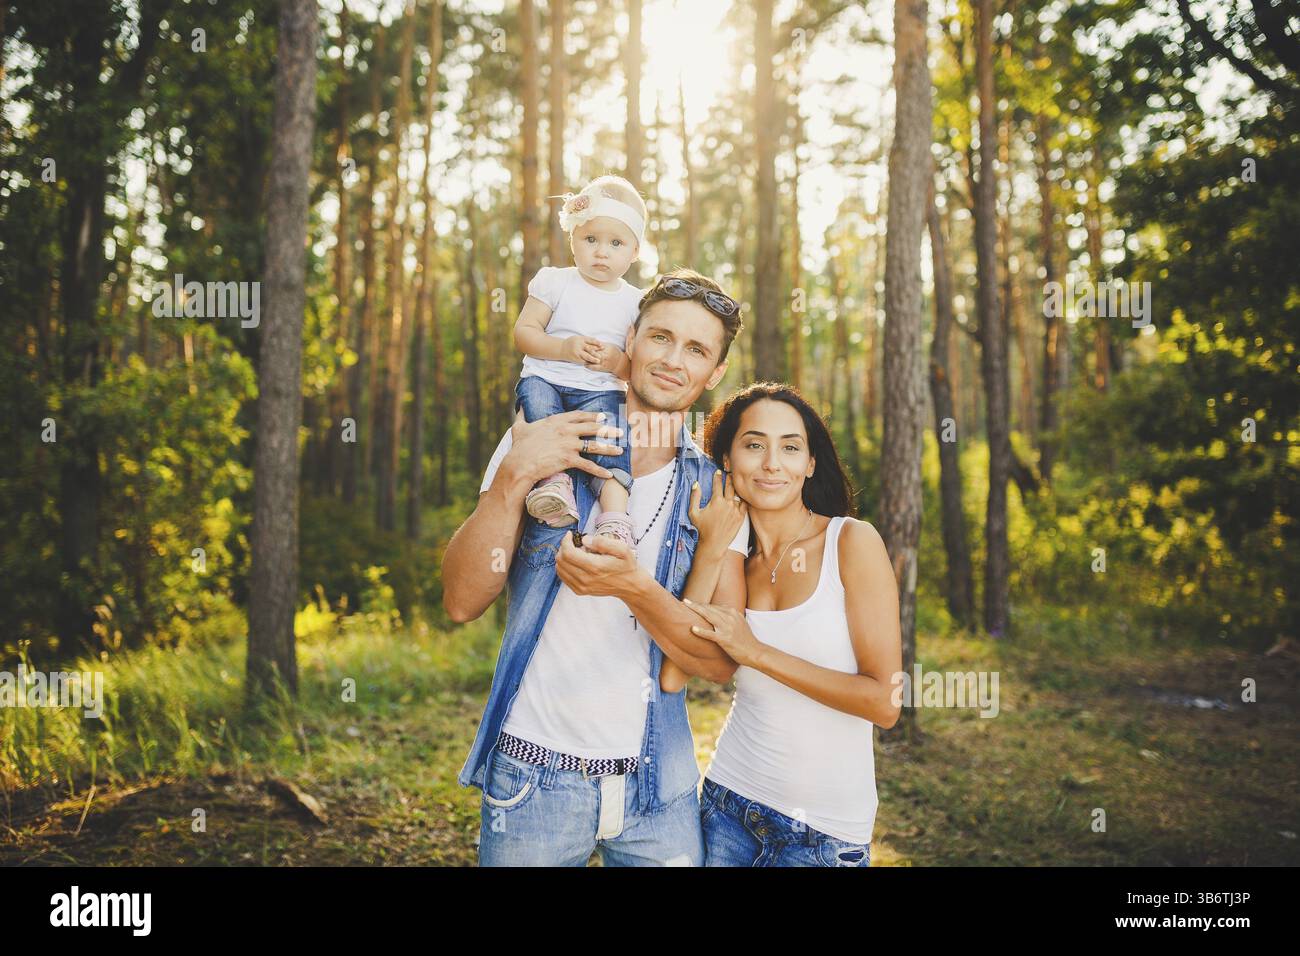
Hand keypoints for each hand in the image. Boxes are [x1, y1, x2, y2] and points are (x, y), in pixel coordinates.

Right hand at [503, 409, 621, 488]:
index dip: (592, 416)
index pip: (579, 415)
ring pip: (594, 445)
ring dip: (609, 448)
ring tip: (620, 450)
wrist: (520, 463)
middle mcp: (566, 430)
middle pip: (592, 428)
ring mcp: (569, 444)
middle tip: (619, 431)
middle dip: (608, 429)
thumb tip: (519, 406)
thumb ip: (522, 415)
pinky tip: (609, 474)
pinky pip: (588, 465)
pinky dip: (600, 471)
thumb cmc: (519, 447)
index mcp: (556, 420)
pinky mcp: (569, 459)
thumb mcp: (520, 427)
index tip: (603, 416)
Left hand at [556, 532, 641, 598]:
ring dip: (563, 557)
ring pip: (559, 569)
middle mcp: (586, 579)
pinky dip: (565, 566)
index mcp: (595, 567)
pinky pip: (563, 577)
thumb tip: (585, 540)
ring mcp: (582, 587)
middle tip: (574, 542)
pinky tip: (575, 561)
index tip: (570, 535)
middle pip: (561, 561)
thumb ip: (603, 542)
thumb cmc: (626, 565)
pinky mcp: (580, 590)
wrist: (630, 585)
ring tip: (576, 552)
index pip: (568, 553)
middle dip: (563, 547)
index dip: (565, 541)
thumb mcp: (622, 549)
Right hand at [562, 335, 604, 365]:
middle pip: (589, 349)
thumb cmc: (572, 343)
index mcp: (580, 339)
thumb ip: (586, 340)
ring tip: (598, 361)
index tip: (602, 345)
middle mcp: (578, 346)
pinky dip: (589, 362)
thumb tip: (597, 341)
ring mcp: (577, 353)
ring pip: (586, 356)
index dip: (596, 343)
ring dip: (593, 359)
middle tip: (602, 355)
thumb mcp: (578, 338)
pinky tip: (593, 364)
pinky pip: (583, 361)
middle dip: (596, 352)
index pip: (590, 341)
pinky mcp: (576, 359)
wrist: (561, 349)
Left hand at [583, 342, 626, 374]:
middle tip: (581, 351)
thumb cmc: (614, 352)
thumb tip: (593, 340)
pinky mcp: (603, 368)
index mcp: (607, 349)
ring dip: (587, 359)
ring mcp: (604, 362)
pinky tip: (585, 365)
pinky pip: (595, 368)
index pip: (597, 347)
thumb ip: (601, 344)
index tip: (585, 345)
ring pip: (594, 360)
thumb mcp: (610, 346)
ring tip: (581, 358)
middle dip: (588, 352)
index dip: (591, 346)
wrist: (619, 363)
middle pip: (595, 353)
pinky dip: (590, 366)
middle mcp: (605, 356)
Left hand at [683, 600, 761, 667]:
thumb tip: (718, 614)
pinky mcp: (725, 639)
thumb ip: (729, 617)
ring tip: (685, 606)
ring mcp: (727, 628)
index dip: (702, 605)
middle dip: (696, 604)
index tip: (693, 603)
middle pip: (709, 608)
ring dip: (696, 610)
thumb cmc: (746, 639)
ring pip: (708, 616)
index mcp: (733, 612)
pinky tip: (693, 629)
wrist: (755, 651)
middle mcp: (730, 617)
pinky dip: (701, 631)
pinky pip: (711, 634)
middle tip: (685, 600)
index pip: (714, 606)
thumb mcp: (739, 623)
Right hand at [689, 471, 747, 554]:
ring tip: (735, 484)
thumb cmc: (702, 529)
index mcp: (716, 501)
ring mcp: (736, 510)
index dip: (717, 476)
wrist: (714, 543)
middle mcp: (728, 503)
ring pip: (738, 494)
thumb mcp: (693, 512)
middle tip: (729, 474)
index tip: (718, 472)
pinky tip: (741, 496)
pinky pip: (744, 504)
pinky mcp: (741, 517)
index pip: (718, 484)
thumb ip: (694, 497)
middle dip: (729, 478)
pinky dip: (743, 499)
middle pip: (730, 486)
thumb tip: (696, 484)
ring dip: (736, 488)